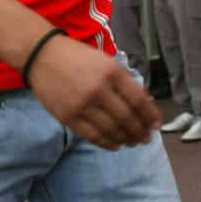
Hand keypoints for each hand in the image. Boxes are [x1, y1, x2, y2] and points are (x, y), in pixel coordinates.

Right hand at [28, 34, 161, 149]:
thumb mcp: (106, 61)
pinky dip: (107, 143)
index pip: (138, 100)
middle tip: (147, 138)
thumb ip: (124, 81)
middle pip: (127, 118)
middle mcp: (99, 89)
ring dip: (126, 140)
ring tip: (133, 142)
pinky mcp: (68, 117)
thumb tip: (145, 103)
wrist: (44, 56)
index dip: (150, 115)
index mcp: (112, 72)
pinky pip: (93, 136)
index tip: (156, 124)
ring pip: (111, 130)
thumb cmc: (78, 57)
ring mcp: (82, 105)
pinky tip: (116, 145)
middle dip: (140, 131)